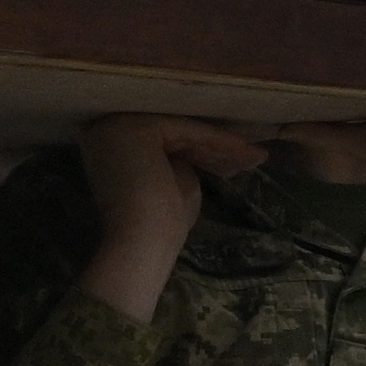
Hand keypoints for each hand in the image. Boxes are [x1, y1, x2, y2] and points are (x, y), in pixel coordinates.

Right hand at [65, 114, 259, 319]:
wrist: (142, 240)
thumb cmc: (159, 224)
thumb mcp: (174, 186)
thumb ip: (179, 164)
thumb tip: (193, 151)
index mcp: (111, 148)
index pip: (165, 143)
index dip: (204, 152)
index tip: (235, 164)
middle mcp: (108, 131)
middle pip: (176, 135)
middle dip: (218, 148)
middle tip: (253, 158)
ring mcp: (119, 125)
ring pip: (184, 131)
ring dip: (225, 146)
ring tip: (256, 157)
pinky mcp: (137, 126)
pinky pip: (187, 131)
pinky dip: (219, 143)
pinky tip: (248, 153)